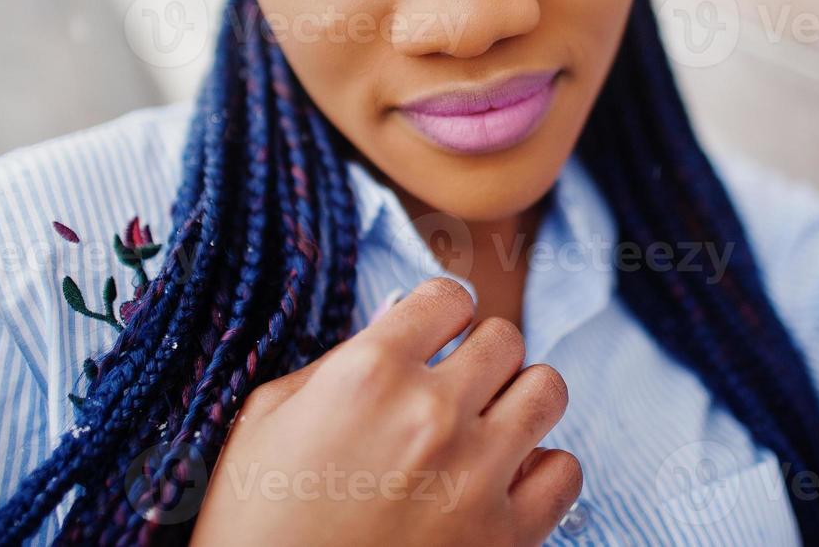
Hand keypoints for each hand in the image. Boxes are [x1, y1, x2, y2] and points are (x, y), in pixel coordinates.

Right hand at [191, 277, 581, 546]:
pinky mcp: (505, 536)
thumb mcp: (267, 420)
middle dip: (481, 356)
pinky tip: (506, 480)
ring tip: (489, 425)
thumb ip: (335, 363)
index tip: (434, 336)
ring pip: (547, 391)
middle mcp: (432, 412)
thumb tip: (394, 325)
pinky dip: (543, 472)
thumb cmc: (253, 522)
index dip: (441, 314)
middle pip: (506, 339)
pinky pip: (565, 472)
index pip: (450, 296)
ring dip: (519, 401)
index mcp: (370, 372)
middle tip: (457, 386)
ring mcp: (475, 475)